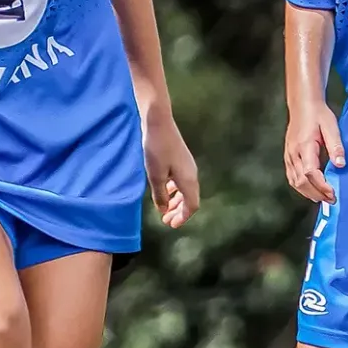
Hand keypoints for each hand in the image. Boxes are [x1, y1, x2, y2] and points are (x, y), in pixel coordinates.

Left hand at [144, 112, 200, 228]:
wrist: (159, 122)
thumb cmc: (157, 149)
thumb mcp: (155, 176)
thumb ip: (160, 195)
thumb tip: (163, 209)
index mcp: (188, 180)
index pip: (192, 206)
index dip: (182, 218)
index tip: (171, 225)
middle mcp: (192, 174)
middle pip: (190, 199)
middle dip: (178, 212)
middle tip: (165, 220)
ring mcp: (188, 166)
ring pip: (186, 190)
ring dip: (176, 201)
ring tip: (164, 208)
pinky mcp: (182, 160)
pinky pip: (182, 181)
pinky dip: (174, 190)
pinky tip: (165, 190)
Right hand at [284, 101, 344, 203]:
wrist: (303, 104)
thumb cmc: (319, 115)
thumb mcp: (332, 127)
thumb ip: (336, 146)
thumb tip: (340, 165)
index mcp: (305, 145)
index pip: (311, 172)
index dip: (321, 186)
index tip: (333, 194)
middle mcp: (294, 153)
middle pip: (301, 181)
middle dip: (317, 194)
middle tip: (332, 200)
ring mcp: (289, 155)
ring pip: (295, 182)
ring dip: (308, 193)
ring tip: (323, 198)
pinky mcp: (288, 156)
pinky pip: (291, 177)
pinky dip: (301, 187)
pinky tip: (311, 191)